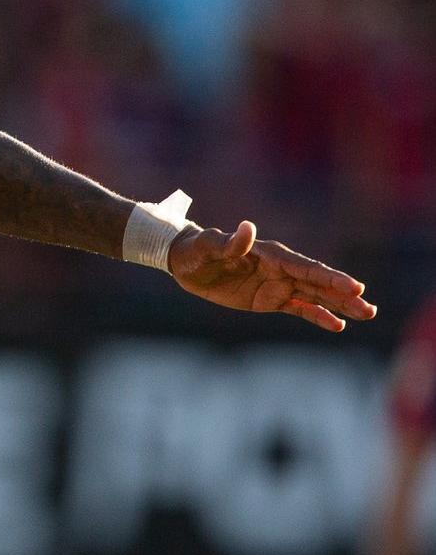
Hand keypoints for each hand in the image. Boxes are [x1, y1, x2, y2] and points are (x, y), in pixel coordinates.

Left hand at [168, 221, 377, 330]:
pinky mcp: (270, 300)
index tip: (354, 287)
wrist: (186, 262)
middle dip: (344, 295)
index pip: (305, 267)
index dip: (329, 278)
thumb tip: (247, 228)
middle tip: (369, 307)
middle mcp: (280, 269)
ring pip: (315, 296)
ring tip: (367, 314)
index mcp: (270, 255)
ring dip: (340, 305)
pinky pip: (299, 308)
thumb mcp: (208, 247)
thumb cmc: (197, 250)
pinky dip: (318, 316)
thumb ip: (229, 242)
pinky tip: (337, 325)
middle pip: (318, 283)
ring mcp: (278, 285)